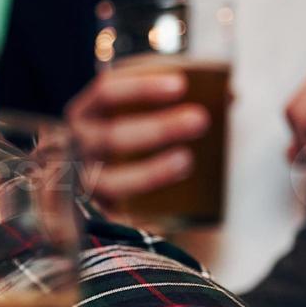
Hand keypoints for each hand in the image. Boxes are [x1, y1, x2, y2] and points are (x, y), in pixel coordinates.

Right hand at [67, 69, 208, 206]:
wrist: (86, 185)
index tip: (180, 86)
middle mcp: (75, 145)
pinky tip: (162, 220)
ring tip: (186, 161)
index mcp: (86, 113)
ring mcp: (79, 182)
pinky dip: (135, 219)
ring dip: (152, 172)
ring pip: (112, 181)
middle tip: (200, 121)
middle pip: (112, 136)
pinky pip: (111, 219)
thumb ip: (172, 106)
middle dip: (158, 129)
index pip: (106, 92)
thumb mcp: (134, 116)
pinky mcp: (89, 215)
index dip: (141, 87)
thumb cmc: (119, 141)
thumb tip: (230, 97)